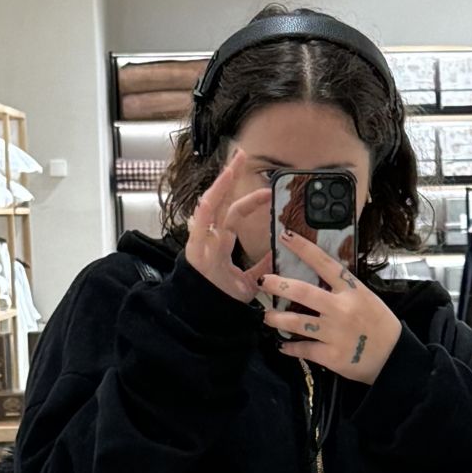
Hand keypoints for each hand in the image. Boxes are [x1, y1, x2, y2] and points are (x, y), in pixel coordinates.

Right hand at [183, 148, 271, 303]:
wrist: (204, 318)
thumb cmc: (222, 300)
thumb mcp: (248, 281)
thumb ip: (259, 266)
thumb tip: (274, 253)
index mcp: (219, 243)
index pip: (234, 212)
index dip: (250, 199)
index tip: (267, 189)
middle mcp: (208, 239)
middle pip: (220, 201)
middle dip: (229, 177)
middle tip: (241, 154)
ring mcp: (201, 243)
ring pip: (209, 207)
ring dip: (220, 186)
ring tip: (230, 167)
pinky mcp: (196, 252)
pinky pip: (201, 226)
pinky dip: (206, 209)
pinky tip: (211, 193)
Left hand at [258, 229, 401, 384]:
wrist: (395, 357)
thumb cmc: (380, 325)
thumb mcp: (366, 298)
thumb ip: (343, 290)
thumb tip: (317, 280)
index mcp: (351, 290)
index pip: (324, 263)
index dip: (303, 248)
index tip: (285, 236)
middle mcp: (341, 308)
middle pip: (303, 292)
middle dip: (278, 285)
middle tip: (263, 282)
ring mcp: (335, 333)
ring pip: (297, 322)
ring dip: (277, 319)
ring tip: (267, 317)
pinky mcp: (331, 356)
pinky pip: (304, 349)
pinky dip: (290, 347)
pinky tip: (282, 345)